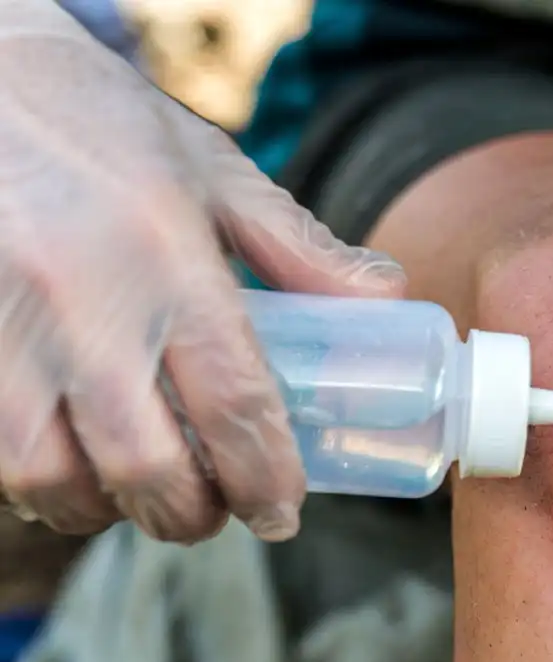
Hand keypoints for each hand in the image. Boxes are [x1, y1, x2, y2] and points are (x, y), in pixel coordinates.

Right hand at [0, 2, 404, 541]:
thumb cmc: (101, 125)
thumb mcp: (212, 173)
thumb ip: (298, 248)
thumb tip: (385, 297)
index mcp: (170, 259)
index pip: (235, 404)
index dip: (266, 479)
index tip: (280, 513)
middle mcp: (84, 301)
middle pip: (145, 464)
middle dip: (189, 515)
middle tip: (211, 517)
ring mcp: (5, 325)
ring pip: (50, 477)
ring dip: (105, 510)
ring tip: (140, 500)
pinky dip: (36, 482)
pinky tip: (70, 468)